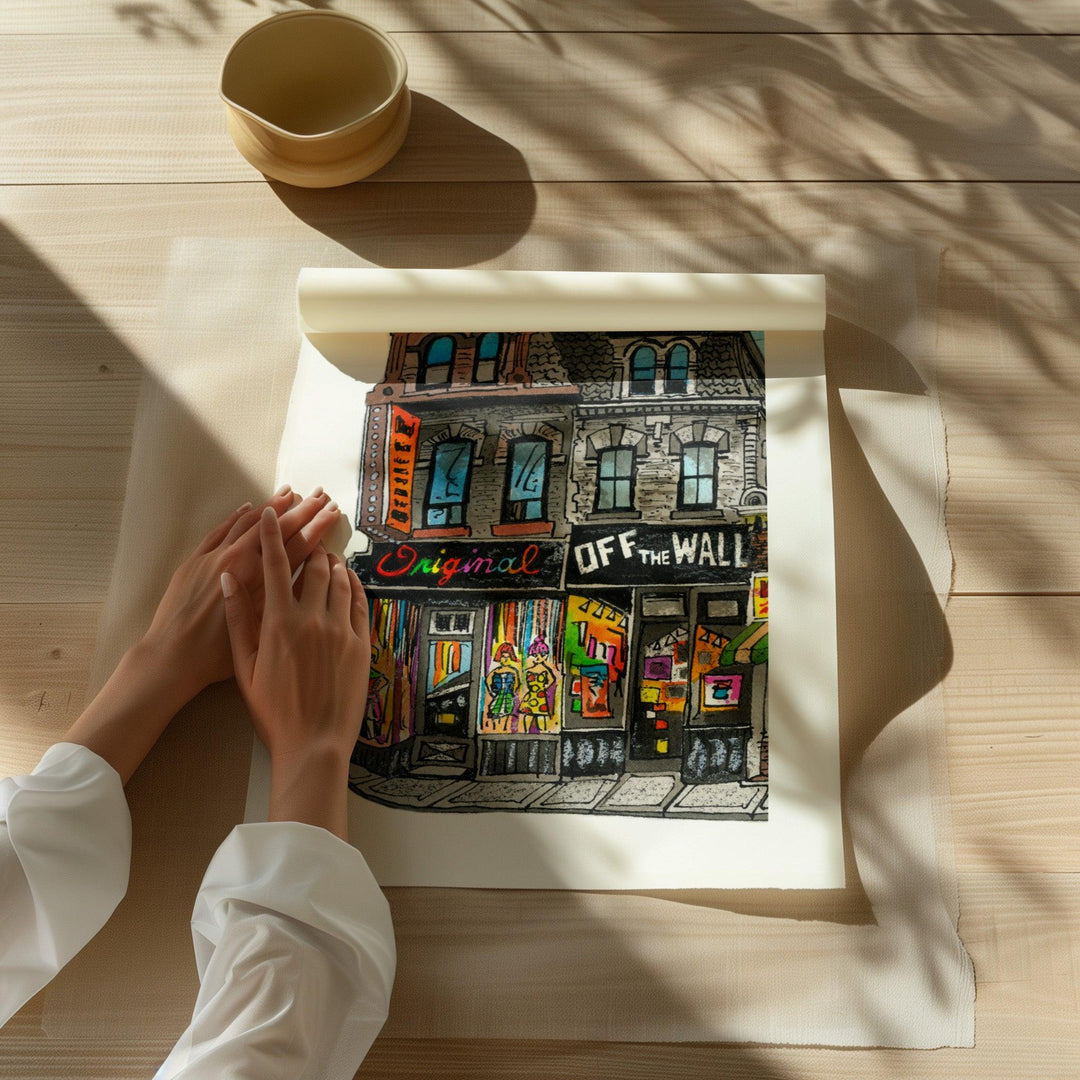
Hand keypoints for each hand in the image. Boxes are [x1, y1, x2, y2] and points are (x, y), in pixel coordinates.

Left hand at [141, 487, 342, 703]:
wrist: (171, 657)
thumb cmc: (218, 655)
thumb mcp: (261, 630)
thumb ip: (282, 599)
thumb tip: (305, 578)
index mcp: (259, 580)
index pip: (297, 545)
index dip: (317, 526)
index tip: (332, 511)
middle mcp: (238, 561)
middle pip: (277, 528)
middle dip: (302, 509)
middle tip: (321, 494)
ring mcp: (214, 557)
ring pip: (248, 523)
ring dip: (271, 506)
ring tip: (290, 492)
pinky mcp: (195, 560)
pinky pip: (220, 530)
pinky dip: (237, 516)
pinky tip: (249, 507)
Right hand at [222, 507, 370, 838]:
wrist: (313, 742)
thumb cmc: (273, 710)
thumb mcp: (244, 667)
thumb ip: (238, 620)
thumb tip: (228, 580)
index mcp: (279, 622)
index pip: (274, 565)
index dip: (272, 534)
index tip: (270, 512)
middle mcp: (313, 618)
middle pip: (314, 565)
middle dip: (309, 543)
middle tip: (308, 532)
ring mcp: (340, 629)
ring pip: (339, 580)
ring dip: (332, 562)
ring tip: (325, 555)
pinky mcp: (360, 643)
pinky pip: (358, 603)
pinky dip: (352, 585)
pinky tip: (347, 581)